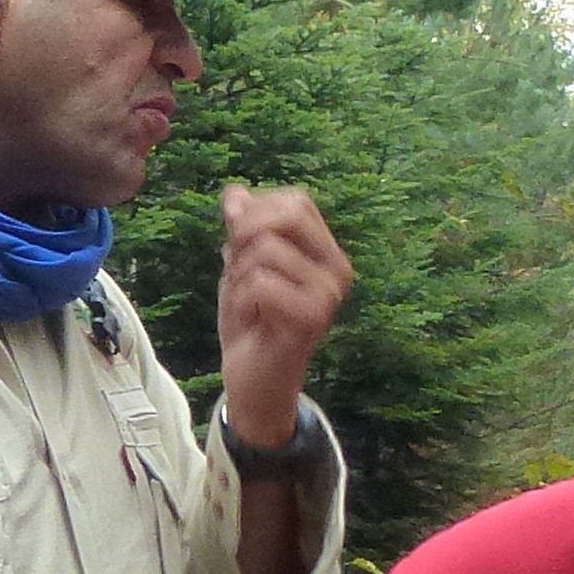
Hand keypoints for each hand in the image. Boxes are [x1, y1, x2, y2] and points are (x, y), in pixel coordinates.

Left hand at [218, 185, 352, 451]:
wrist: (253, 379)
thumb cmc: (252, 320)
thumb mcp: (241, 264)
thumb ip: (241, 227)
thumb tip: (235, 193)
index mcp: (326, 251)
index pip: (295, 200)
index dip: (257, 211)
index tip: (241, 243)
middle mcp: (338, 268)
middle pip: (286, 215)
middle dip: (247, 235)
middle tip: (239, 269)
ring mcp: (329, 294)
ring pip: (265, 250)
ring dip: (240, 276)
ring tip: (249, 302)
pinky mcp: (313, 318)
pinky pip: (261, 284)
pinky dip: (242, 299)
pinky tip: (253, 319)